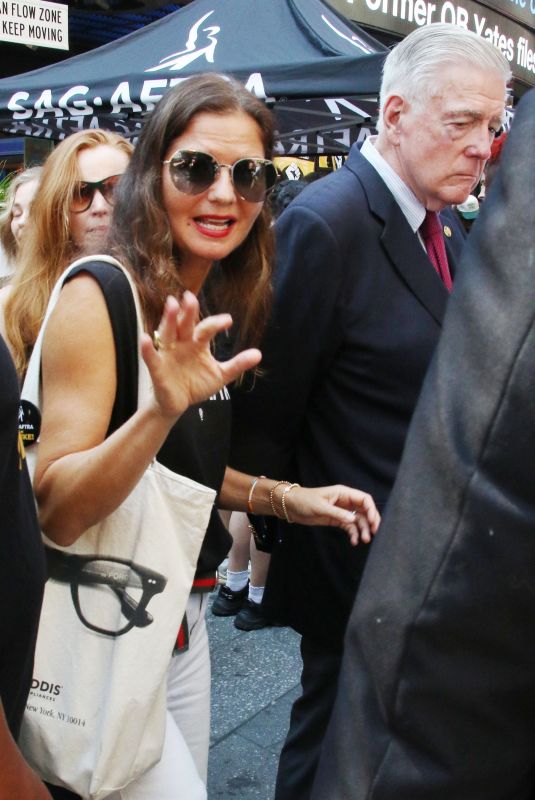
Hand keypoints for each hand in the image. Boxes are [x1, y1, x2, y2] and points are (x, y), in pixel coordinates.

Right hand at [141, 292, 260, 419]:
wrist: (178, 404)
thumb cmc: (196, 385)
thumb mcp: (220, 375)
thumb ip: (237, 364)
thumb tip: (258, 354)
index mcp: (197, 343)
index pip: (206, 328)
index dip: (216, 323)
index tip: (228, 320)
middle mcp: (181, 343)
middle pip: (184, 324)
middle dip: (188, 312)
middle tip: (191, 297)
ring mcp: (168, 353)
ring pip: (167, 333)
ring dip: (169, 319)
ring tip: (172, 304)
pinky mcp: (157, 368)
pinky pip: (151, 357)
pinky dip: (147, 348)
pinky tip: (145, 338)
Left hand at [284, 485, 380, 545]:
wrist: (291, 506)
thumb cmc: (305, 501)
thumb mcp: (321, 507)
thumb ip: (338, 513)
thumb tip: (354, 520)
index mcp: (343, 493)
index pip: (364, 499)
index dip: (371, 509)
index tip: (372, 522)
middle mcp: (346, 501)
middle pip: (365, 510)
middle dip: (371, 521)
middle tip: (374, 532)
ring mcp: (342, 511)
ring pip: (358, 520)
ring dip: (363, 529)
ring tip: (364, 540)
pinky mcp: (337, 519)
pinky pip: (350, 527)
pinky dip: (354, 533)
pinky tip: (354, 541)